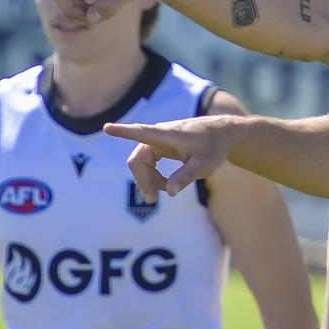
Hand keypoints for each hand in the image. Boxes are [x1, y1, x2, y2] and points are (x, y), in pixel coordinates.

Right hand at [104, 117, 238, 199]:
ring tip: (164, 191)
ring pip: (140, 163)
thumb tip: (169, 192)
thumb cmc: (214, 146)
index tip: (107, 128)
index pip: (142, 132)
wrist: (222, 134)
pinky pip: (146, 163)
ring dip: (147, 180)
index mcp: (169, 135)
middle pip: (137, 159)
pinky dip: (152, 176)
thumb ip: (186, 177)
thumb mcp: (205, 165)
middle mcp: (159, 135)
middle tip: (153, 200)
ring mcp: (157, 140)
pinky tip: (164, 185)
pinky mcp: (159, 146)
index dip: (123, 132)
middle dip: (142, 180)